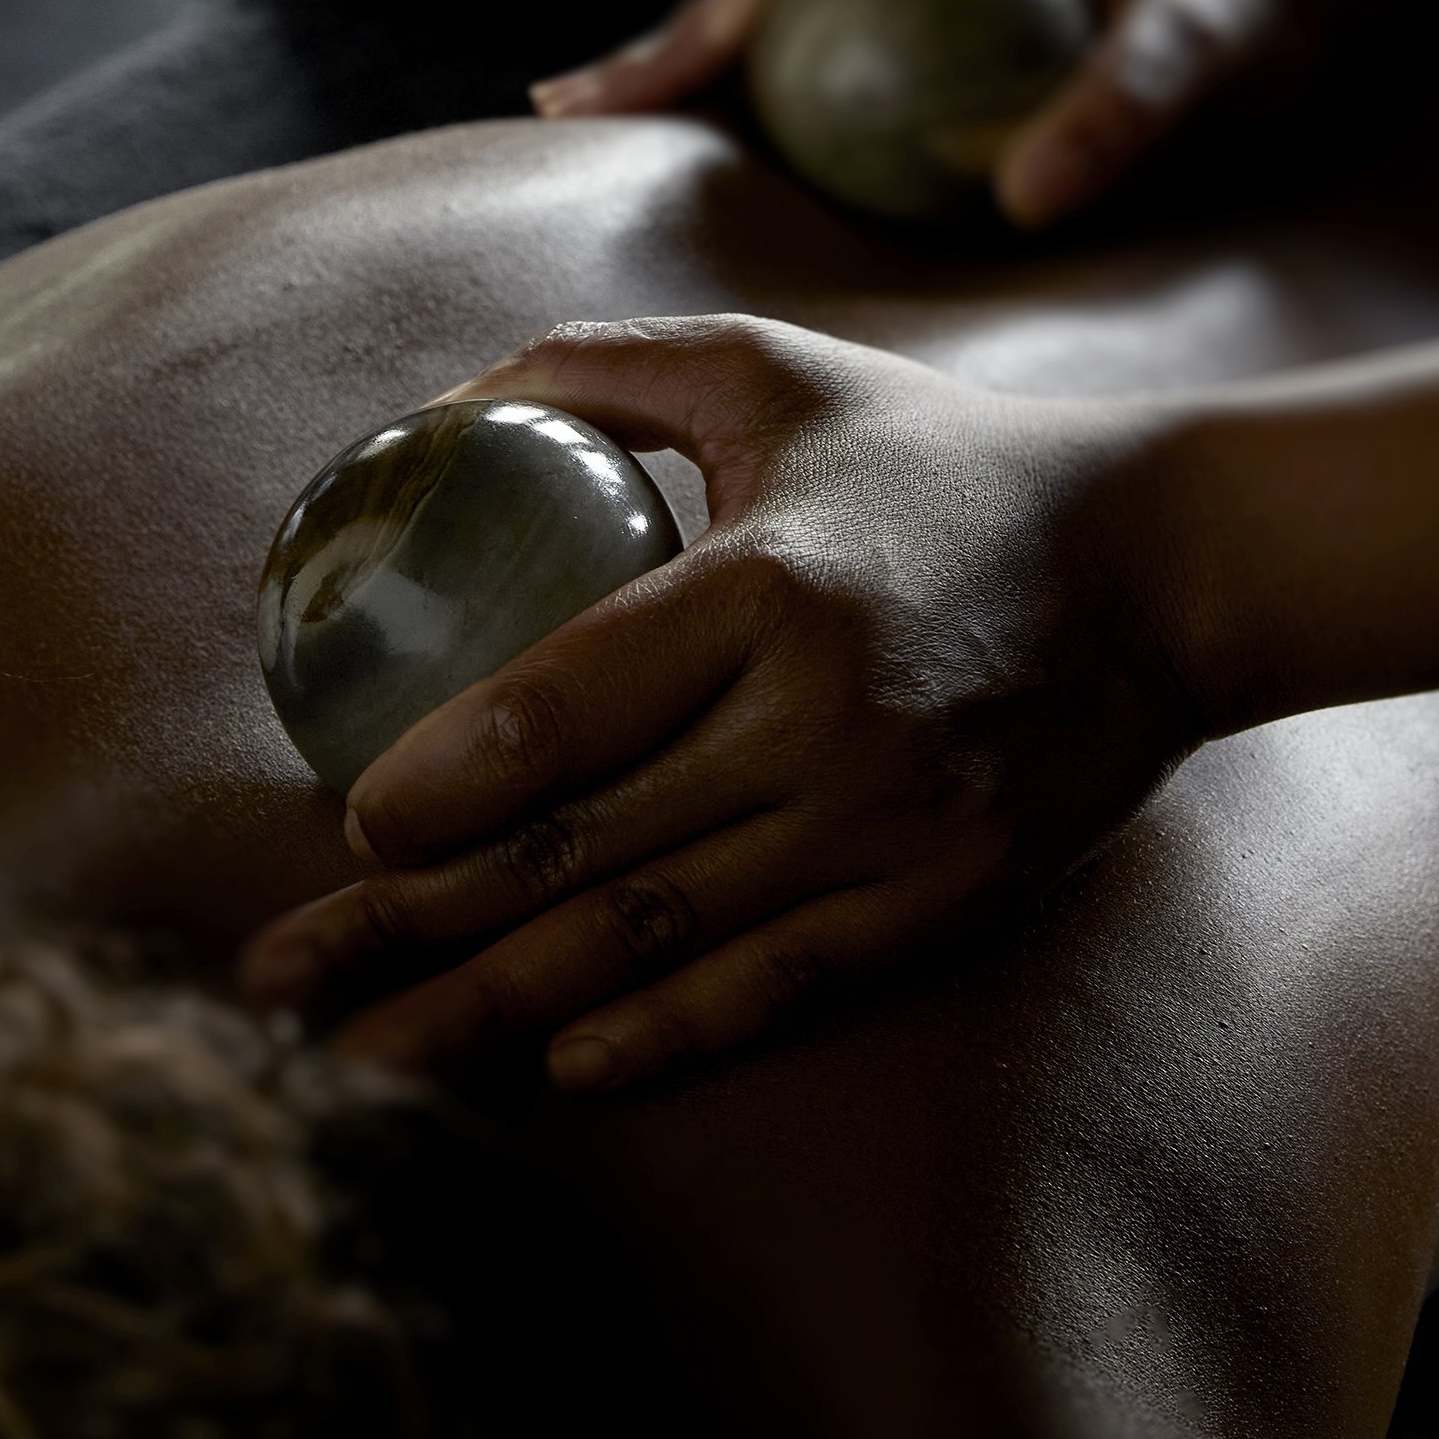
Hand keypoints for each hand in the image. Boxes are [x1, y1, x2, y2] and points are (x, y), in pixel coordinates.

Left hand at [239, 316, 1215, 1092]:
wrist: (1163, 564)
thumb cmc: (938, 456)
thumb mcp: (771, 372)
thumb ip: (595, 371)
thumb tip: (423, 420)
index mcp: (768, 587)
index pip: (561, 716)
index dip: (437, 790)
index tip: (349, 826)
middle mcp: (822, 724)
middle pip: (578, 854)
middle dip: (409, 929)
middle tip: (275, 977)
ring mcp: (886, 830)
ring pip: (652, 941)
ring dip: (492, 1011)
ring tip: (366, 1053)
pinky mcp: (941, 899)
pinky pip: (772, 989)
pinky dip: (658, 1035)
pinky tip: (556, 1067)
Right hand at [529, 0, 1309, 225]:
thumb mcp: (1214, 42)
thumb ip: (1134, 102)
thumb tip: (1027, 200)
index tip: (726, 38)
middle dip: (678, 17)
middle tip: (582, 106)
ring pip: (783, 0)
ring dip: (695, 59)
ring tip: (600, 128)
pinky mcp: (931, 18)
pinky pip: (832, 55)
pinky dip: (766, 100)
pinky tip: (721, 173)